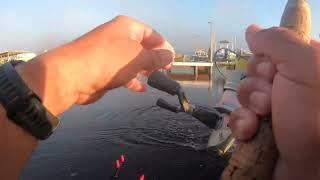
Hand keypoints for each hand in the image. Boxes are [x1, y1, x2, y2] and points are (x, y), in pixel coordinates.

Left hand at [16, 15, 174, 114]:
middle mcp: (117, 38)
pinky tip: (140, 88)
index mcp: (126, 27)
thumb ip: (157, 57)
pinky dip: (132, 80)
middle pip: (142, 47)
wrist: (72, 76)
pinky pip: (122, 74)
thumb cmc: (108, 60)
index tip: (172, 60)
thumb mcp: (138, 57)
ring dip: (144, 70)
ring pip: (132, 61)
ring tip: (155, 78)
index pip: (151, 34)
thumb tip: (170, 56)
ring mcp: (108, 54)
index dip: (164, 46)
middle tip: (165, 70)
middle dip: (154, 59)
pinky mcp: (103, 70)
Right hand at [227, 25, 319, 178]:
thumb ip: (278, 41)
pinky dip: (242, 125)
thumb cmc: (314, 115)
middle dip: (257, 87)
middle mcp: (290, 86)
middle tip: (272, 100)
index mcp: (305, 67)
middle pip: (255, 72)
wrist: (312, 169)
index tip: (273, 70)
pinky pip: (238, 118)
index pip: (272, 49)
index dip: (266, 59)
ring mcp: (275, 109)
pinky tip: (251, 132)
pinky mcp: (261, 129)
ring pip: (245, 95)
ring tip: (264, 119)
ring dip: (249, 108)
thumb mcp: (303, 66)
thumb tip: (251, 30)